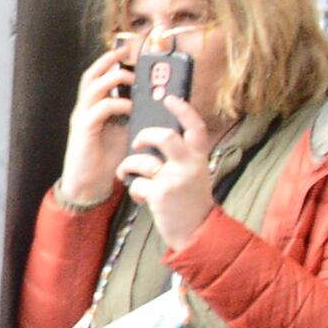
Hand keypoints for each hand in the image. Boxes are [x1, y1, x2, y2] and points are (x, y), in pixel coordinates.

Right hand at [55, 36, 137, 206]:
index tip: (127, 51)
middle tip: (127, 53)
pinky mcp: (84, 131)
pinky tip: (129, 105)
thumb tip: (155, 103)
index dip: (110, 62)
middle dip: (108, 61)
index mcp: (93, 108)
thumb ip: (134, 116)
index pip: (98, 78)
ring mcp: (82, 118)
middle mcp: (84, 109)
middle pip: (91, 76)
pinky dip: (116, 103)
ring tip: (131, 78)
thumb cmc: (106, 159)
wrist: (89, 184)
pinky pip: (100, 109)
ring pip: (92, 87)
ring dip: (113, 79)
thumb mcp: (125, 132)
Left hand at [116, 77, 220, 242]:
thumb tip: (156, 137)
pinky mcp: (161, 194)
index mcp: (199, 156)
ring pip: (142, 161)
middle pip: (166, 136)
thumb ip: (181, 156)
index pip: (195, 127)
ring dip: (128, 168)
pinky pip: (136, 184)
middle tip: (137, 143)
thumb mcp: (192, 172)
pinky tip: (142, 198)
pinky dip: (134, 191)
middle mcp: (190, 164)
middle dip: (145, 136)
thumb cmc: (188, 198)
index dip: (183, 110)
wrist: (195, 230)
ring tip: (128, 175)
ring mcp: (176, 179)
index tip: (169, 97)